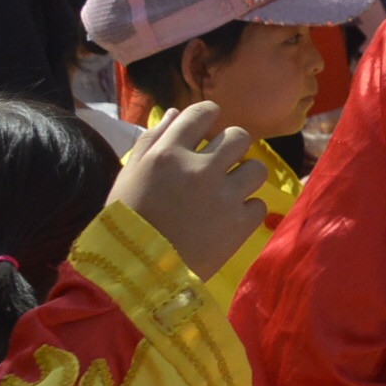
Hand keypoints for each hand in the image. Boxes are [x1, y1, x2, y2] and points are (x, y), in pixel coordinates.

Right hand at [113, 102, 270, 278]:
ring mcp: (224, 196)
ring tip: (228, 191)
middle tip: (221, 163)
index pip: (203, 113)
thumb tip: (176, 113)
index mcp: (169, 153)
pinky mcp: (240, 224)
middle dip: (232, 147)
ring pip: (257, 168)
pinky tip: (229, 219)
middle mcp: (200, 168)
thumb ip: (152, 140)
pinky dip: (247, 211)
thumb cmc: (126, 221)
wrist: (137, 272)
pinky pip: (259, 205)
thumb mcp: (129, 174)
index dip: (209, 116)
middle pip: (239, 136)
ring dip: (245, 177)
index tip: (209, 129)